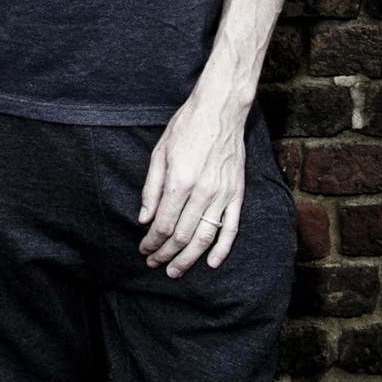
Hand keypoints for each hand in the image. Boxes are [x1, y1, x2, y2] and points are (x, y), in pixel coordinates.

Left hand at [138, 92, 246, 277]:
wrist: (220, 110)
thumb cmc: (186, 128)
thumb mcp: (159, 153)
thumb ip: (151, 189)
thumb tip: (144, 219)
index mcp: (180, 180)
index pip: (163, 223)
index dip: (152, 241)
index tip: (143, 249)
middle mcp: (203, 191)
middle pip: (182, 235)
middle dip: (165, 253)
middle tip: (154, 263)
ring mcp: (223, 194)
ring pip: (205, 237)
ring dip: (188, 258)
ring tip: (175, 270)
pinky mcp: (237, 194)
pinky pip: (232, 228)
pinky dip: (222, 249)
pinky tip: (211, 262)